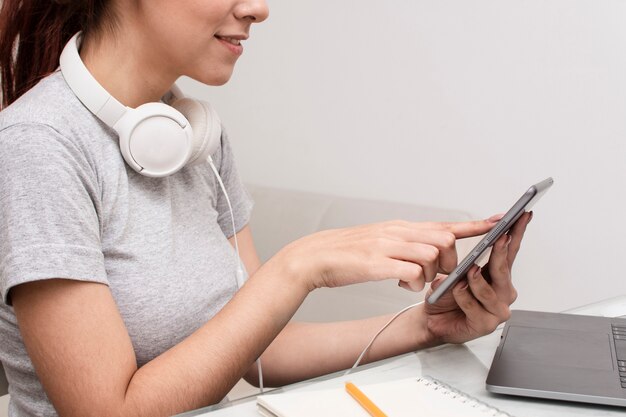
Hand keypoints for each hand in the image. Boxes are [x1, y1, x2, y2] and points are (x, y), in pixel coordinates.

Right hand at [270, 217, 499, 291]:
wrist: (317, 256)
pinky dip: (414, 282)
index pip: (445, 224)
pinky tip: (401, 284)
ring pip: (433, 255)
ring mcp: (389, 246)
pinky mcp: (378, 263)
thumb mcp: (382, 241)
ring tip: (413, 281)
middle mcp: (399, 232)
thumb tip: (429, 253)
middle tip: (437, 275)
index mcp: (401, 227)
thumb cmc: (349, 253)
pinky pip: (413, 272)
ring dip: (430, 274)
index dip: (475, 225)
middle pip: (445, 239)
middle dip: (450, 262)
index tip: (500, 221)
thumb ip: (406, 244)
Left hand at [421, 212, 531, 343]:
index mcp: (498, 277)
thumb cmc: (446, 295)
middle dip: (501, 252)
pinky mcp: (484, 325)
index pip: (510, 251)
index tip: (523, 215)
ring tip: (469, 269)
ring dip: (477, 279)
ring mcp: (496, 310)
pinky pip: (473, 307)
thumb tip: (475, 254)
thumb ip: (467, 262)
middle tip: (501, 236)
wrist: (432, 319)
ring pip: (489, 291)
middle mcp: (502, 293)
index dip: (517, 233)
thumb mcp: (456, 272)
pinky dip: (463, 296)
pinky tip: (456, 289)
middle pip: (503, 270)